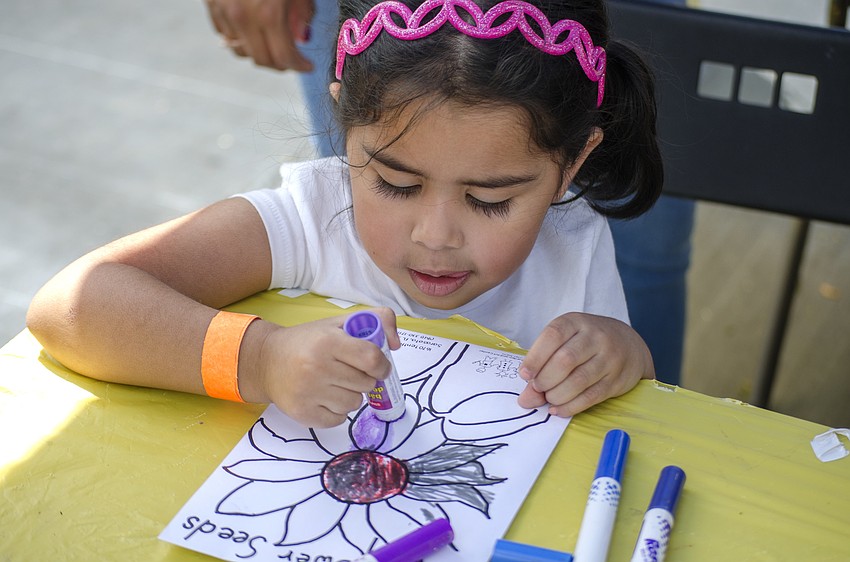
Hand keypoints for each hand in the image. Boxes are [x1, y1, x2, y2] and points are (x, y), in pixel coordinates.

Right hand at [205, 0, 314, 70]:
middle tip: (291, 57)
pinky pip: (225, 34)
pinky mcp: (211, 4)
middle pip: (262, 60)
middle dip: (280, 63)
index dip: (300, 66)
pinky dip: (239, 37)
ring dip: (258, 51)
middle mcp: (244, 18)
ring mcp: (224, 12)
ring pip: (241, 51)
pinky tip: (251, 27)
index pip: (285, 58)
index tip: (308, 66)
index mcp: (269, 14)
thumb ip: (303, 14)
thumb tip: (302, 38)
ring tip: (270, 40)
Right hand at [256, 308, 399, 427]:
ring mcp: (308, 392)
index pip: (372, 358)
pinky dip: (337, 411)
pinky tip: (324, 397)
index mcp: (328, 341)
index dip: (382, 365)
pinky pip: (339, 419)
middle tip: (349, 372)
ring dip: (351, 395)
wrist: (266, 361)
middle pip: (366, 384)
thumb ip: (375, 320)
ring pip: (354, 404)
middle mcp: (317, 367)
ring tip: (335, 384)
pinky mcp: (303, 413)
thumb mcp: (338, 323)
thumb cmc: (308, 341)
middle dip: (364, 379)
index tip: (379, 366)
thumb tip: (396, 344)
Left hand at [516, 312, 654, 416]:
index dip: (535, 357)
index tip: (525, 374)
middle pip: (565, 360)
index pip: (553, 336)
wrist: (629, 344)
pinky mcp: (617, 380)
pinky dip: (571, 406)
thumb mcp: (565, 341)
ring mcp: (609, 358)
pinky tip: (558, 409)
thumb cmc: (587, 342)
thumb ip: (542, 365)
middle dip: (545, 379)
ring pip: (579, 380)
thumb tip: (525, 399)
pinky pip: (591, 396)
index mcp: (576, 322)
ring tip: (549, 398)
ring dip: (557, 394)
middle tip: (538, 388)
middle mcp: (595, 337)